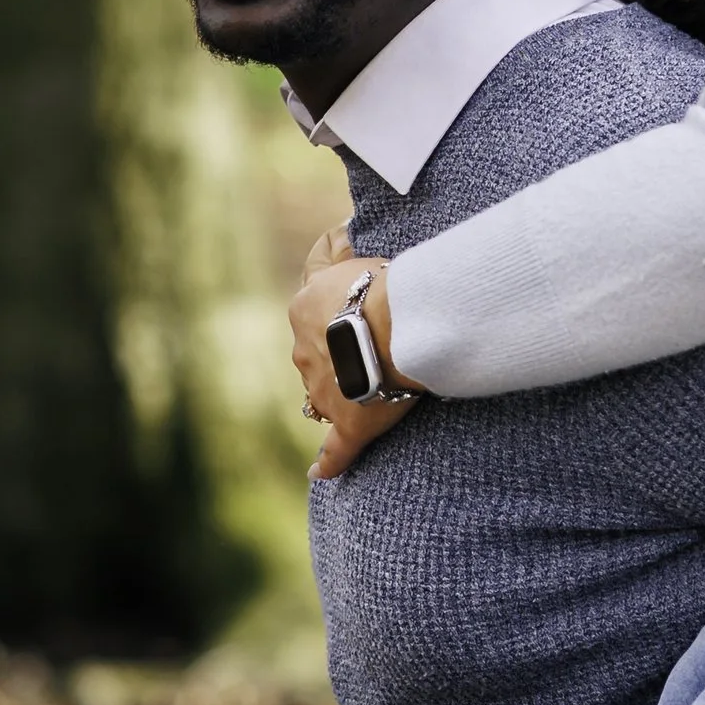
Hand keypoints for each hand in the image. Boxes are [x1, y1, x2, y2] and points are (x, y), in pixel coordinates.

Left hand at [289, 234, 417, 476]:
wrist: (400, 323)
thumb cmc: (387, 286)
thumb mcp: (358, 256)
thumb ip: (342, 253)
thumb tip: (336, 231)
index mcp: (305, 308)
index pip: (310, 311)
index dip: (331, 314)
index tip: (349, 313)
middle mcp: (304, 350)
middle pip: (314, 356)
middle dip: (335, 355)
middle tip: (370, 351)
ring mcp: (323, 390)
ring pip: (321, 394)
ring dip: (339, 393)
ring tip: (367, 391)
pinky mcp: (347, 423)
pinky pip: (333, 450)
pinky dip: (327, 463)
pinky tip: (319, 474)